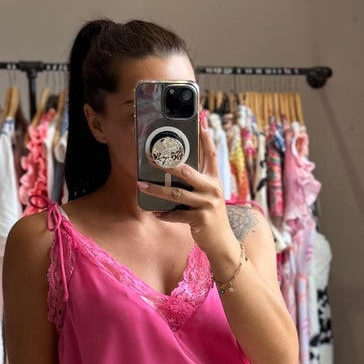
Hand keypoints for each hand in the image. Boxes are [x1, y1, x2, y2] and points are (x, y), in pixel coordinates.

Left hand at [144, 117, 240, 279]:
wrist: (222, 241)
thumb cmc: (210, 215)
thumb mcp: (208, 195)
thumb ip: (196, 182)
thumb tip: (175, 169)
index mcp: (215, 180)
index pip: (210, 155)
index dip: (205, 138)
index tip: (200, 122)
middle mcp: (212, 189)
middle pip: (187, 171)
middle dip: (167, 163)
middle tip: (150, 157)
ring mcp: (207, 204)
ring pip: (176, 194)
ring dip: (157, 189)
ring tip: (141, 185)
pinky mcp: (200, 219)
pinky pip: (177, 215)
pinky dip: (165, 214)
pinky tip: (154, 211)